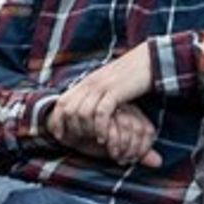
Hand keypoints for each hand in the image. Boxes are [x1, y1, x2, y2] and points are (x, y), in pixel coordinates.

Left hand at [46, 49, 160, 165]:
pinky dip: (100, 128)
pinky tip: (104, 138)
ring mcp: (102, 87)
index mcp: (86, 82)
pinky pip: (101, 113)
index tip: (59, 135)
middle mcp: (90, 83)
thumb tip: (84, 106)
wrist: (147, 61)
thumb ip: (94, 92)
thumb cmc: (129, 75)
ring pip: (83, 113)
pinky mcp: (115, 91)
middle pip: (69, 110)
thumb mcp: (106, 83)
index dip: (56, 120)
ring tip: (93, 141)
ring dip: (86, 131)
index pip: (62, 102)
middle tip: (78, 142)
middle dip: (71, 129)